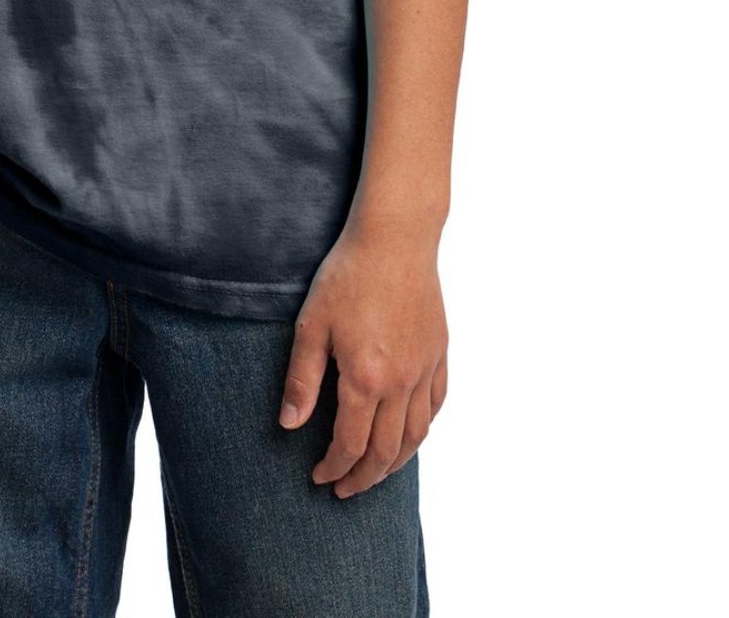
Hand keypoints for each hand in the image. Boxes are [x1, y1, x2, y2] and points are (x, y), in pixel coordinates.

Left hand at [278, 216, 448, 497]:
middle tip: (345, 490)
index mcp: (366, 378)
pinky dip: (422, 430)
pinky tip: (408, 435)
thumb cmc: (347, 274)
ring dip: (395, 463)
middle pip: (386, 451)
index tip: (319, 477)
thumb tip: (289, 425)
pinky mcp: (439, 353)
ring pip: (416, 436)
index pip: (350, 444)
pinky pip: (436, 406)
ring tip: (375, 474)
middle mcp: (401, 382)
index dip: (334, 467)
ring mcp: (425, 369)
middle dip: (364, 478)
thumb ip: (301, 379)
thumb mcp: (311, 324)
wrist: (395, 238)